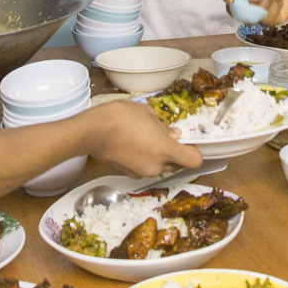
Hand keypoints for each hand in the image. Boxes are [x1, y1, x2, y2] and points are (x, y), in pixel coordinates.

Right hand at [84, 100, 202, 175]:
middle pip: (176, 165)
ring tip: (146, 138)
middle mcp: (157, 166)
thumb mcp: (147, 113)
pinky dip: (143, 159)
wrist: (93, 131)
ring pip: (159, 167)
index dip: (195, 152)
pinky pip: (143, 168)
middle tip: (165, 137)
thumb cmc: (122, 117)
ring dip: (158, 156)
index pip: (194, 161)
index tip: (190, 144)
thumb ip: (163, 127)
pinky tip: (133, 145)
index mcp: (166, 150)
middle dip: (174, 153)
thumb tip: (174, 134)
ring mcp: (141, 172)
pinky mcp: (128, 174)